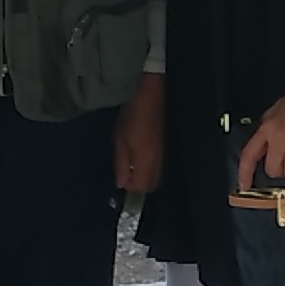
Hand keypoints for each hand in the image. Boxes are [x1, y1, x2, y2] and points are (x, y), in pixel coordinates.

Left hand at [114, 73, 164, 192]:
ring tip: (129, 164)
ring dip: (143, 176)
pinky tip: (138, 156)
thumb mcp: (120, 141)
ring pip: (155, 176)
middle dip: (138, 185)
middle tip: (125, 174)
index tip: (121, 181)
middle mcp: (158, 160)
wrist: (150, 96)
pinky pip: (157, 166)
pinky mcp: (164, 147)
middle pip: (152, 185)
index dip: (131, 188)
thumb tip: (122, 185)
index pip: (142, 187)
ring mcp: (163, 154)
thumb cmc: (131, 117)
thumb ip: (121, 165)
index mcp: (147, 159)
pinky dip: (147, 167)